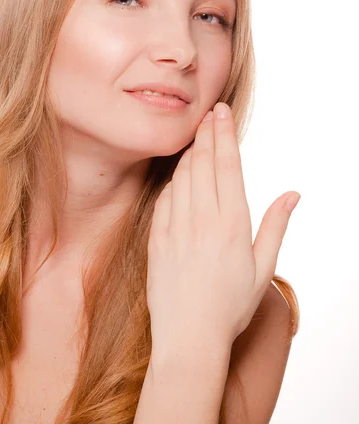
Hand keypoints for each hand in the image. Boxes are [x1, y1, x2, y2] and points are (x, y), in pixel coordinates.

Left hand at [147, 102, 299, 362]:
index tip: (221, 113)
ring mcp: (175, 226)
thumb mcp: (262, 268)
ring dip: (190, 152)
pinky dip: (173, 179)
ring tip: (197, 137)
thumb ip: (276, 226)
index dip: (224, 134)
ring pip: (182, 175)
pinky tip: (179, 174)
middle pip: (203, 162)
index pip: (228, 165)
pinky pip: (164, 196)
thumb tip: (292, 194)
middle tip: (209, 114)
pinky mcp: (156, 237)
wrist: (188, 337)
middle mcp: (202, 219)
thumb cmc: (230, 306)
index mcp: (232, 223)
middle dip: (207, 133)